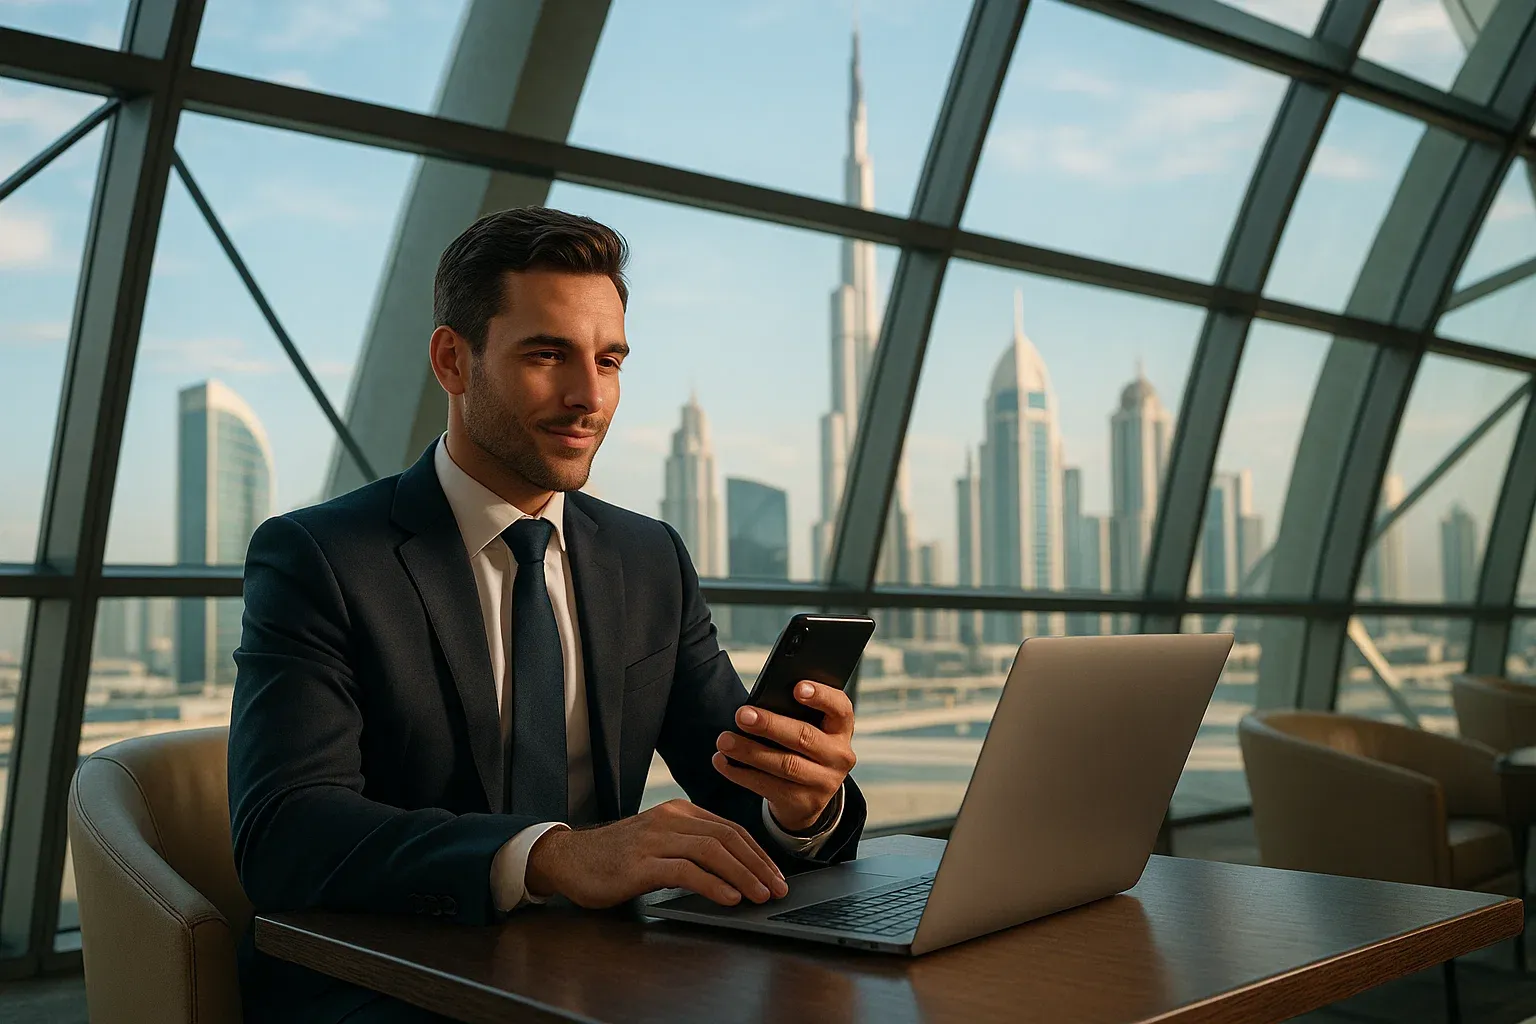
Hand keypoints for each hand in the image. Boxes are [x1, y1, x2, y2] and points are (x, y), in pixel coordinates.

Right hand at [523, 799, 787, 908]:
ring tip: (761, 895)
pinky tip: (729, 897)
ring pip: (712, 851)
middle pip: (728, 838)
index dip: (758, 853)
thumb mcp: (659, 844)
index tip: (776, 875)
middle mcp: (670, 820)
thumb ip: (690, 849)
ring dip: (743, 875)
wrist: (568, 859)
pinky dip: (712, 884)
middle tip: (778, 888)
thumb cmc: (616, 857)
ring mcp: (654, 840)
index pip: (731, 829)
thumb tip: (734, 872)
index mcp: (679, 813)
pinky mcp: (640, 864)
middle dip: (759, 865)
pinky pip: (685, 871)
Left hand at [712, 680, 855, 831]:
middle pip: (804, 737)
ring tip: (724, 740)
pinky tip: (723, 762)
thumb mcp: (809, 729)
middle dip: (770, 725)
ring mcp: (824, 782)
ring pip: (785, 764)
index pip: (839, 708)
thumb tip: (758, 704)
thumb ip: (794, 714)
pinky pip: (769, 786)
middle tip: (741, 715)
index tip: (796, 687)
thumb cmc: (801, 748)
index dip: (820, 696)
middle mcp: (839, 756)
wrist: (808, 796)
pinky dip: (742, 774)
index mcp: (841, 729)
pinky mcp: (804, 803)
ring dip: (750, 751)